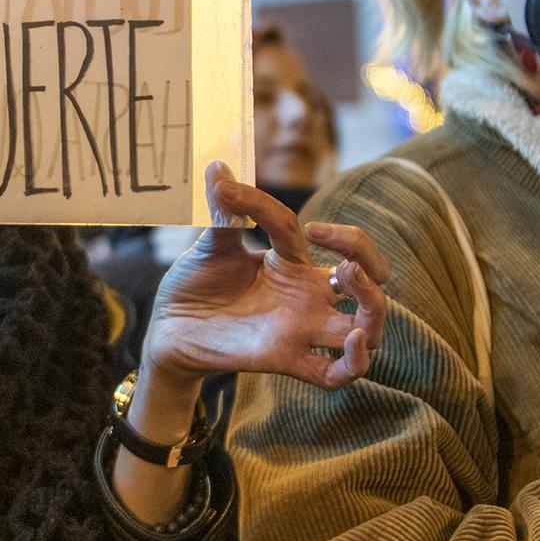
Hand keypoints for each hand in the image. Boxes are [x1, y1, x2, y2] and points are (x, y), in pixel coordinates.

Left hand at [141, 161, 386, 393]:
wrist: (166, 329)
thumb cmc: (194, 287)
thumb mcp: (209, 245)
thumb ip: (222, 212)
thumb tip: (218, 166)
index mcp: (292, 264)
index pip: (329, 240)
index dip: (331, 229)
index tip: (312, 228)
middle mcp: (305, 297)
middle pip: (368, 282)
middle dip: (370, 264)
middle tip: (346, 262)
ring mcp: (300, 330)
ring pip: (366, 328)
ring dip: (373, 307)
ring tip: (349, 282)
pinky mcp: (286, 359)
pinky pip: (336, 374)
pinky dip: (355, 362)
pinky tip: (354, 340)